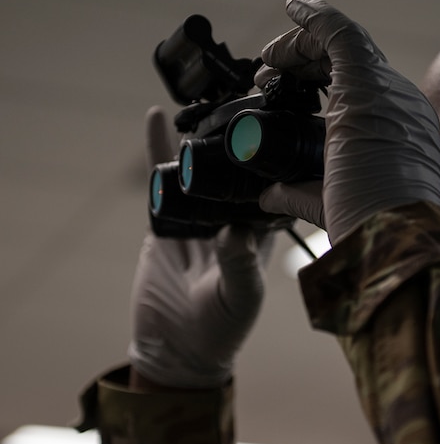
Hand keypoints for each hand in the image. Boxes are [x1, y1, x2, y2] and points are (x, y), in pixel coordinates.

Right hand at [127, 107, 272, 388]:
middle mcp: (234, 218)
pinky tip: (156, 117)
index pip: (273, 186)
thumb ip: (238, 264)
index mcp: (262, 233)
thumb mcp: (238, 296)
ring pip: (200, 167)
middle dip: (237, 137)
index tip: (279, 122)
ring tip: (204, 97)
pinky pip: (162, 180)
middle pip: (236, 169)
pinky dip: (158, 151)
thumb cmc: (222, 327)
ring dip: (200, 136)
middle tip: (241, 95)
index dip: (275, 157)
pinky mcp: (167, 220)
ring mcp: (200, 216)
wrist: (177, 348)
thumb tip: (234, 231)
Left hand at [256, 0, 439, 242]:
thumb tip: (269, 193)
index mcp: (398, 131)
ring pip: (343, 46)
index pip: (358, 90)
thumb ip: (299, 192)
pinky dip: (315, 16)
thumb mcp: (329, 204)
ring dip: (300, 47)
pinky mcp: (366, 81)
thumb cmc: (370, 227)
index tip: (281, 93)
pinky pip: (341, 32)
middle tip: (266, 76)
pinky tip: (294, 6)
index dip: (316, 84)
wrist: (391, 235)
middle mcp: (399, 105)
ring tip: (267, 58)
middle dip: (303, 65)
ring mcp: (387, 91)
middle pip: (349, 66)